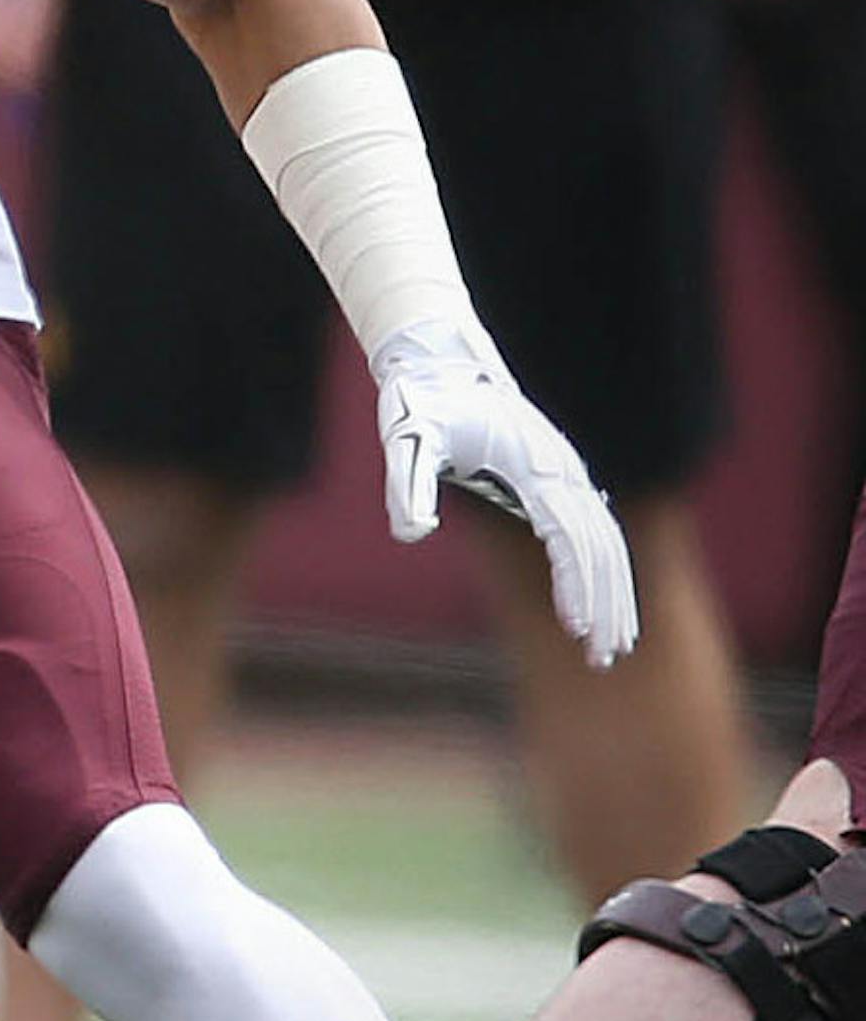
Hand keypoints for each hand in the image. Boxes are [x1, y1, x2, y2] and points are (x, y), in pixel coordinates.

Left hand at [372, 318, 638, 668]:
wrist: (441, 360)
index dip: (577, 585)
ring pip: (604, 539)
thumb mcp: (407, 440)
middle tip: (604, 660)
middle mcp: (561, 470)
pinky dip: (602, 566)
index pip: (568, 537)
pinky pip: (591, 527)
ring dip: (613, 591)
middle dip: (606, 603)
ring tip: (613, 645)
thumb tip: (410, 533)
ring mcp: (565, 471)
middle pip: (599, 545)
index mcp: (535, 467)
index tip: (579, 630)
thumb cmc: (421, 402)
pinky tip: (603, 601)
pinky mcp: (557, 475)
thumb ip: (408, 485)